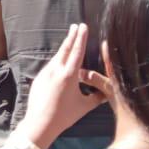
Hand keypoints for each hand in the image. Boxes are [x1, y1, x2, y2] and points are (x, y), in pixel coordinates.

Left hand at [16, 23, 109, 148]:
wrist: (39, 123)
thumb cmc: (64, 116)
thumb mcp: (84, 107)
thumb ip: (97, 98)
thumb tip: (108, 93)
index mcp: (68, 75)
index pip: (77, 52)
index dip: (81, 38)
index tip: (83, 26)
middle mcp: (55, 70)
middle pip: (65, 49)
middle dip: (71, 37)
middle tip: (75, 25)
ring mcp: (45, 73)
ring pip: (57, 57)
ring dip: (64, 48)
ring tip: (70, 40)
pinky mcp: (39, 78)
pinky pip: (51, 65)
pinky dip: (57, 60)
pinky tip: (60, 60)